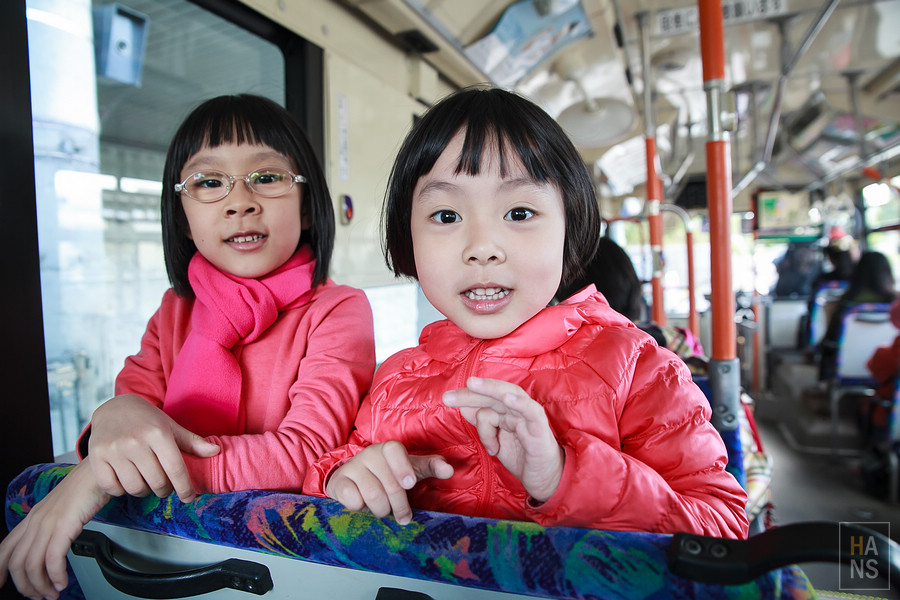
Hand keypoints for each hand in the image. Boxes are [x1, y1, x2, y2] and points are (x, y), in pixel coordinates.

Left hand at [0, 460, 109, 599]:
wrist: (98, 471)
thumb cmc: (86, 489)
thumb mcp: (61, 509)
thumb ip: (52, 526)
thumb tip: (52, 548)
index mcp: (32, 518)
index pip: (5, 548)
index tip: (1, 584)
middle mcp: (35, 522)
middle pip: (16, 562)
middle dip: (25, 586)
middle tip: (39, 596)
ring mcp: (48, 523)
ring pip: (32, 564)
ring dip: (41, 585)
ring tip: (53, 593)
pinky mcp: (64, 526)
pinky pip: (53, 559)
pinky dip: (56, 575)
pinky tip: (63, 582)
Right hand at [88, 394, 219, 501]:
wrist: (113, 408)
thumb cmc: (147, 420)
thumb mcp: (170, 427)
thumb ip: (192, 442)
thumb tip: (216, 452)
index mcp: (157, 433)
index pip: (176, 469)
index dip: (185, 488)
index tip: (189, 498)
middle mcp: (135, 441)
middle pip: (157, 482)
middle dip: (165, 490)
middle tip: (164, 487)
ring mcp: (114, 450)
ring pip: (135, 488)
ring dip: (144, 491)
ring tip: (146, 481)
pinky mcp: (96, 457)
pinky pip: (113, 487)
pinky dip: (121, 490)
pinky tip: (127, 479)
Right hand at [325, 441, 452, 525]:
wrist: (353, 480)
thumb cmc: (389, 475)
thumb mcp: (411, 469)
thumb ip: (431, 467)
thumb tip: (449, 469)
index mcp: (389, 449)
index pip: (394, 450)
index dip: (402, 467)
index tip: (410, 484)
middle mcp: (369, 454)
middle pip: (388, 482)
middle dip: (399, 505)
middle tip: (403, 517)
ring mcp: (352, 467)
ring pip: (372, 495)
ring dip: (381, 510)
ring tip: (383, 510)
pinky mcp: (339, 483)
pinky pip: (352, 499)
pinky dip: (360, 508)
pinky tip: (362, 506)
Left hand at [443, 377, 562, 502]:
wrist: (546, 479)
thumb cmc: (523, 457)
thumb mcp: (496, 440)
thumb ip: (483, 424)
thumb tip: (464, 407)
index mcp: (508, 412)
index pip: (486, 398)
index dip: (468, 396)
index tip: (448, 398)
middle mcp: (518, 410)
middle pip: (494, 395)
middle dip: (471, 394)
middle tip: (448, 397)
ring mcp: (530, 417)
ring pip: (508, 398)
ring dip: (490, 391)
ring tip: (472, 385)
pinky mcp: (540, 429)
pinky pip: (531, 412)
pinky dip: (520, 403)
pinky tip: (507, 399)